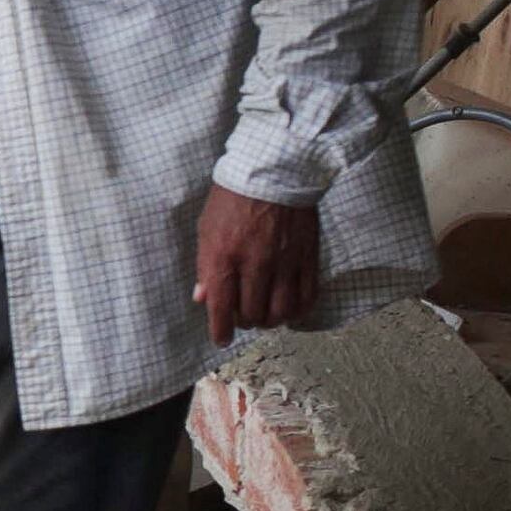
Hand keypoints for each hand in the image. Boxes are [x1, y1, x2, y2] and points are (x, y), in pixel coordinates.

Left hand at [194, 186, 322, 341]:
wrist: (274, 171)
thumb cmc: (233, 199)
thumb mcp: (206, 229)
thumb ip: (205, 267)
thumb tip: (202, 298)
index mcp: (224, 257)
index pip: (221, 308)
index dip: (220, 331)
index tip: (221, 339)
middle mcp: (255, 264)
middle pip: (252, 315)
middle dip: (245, 323)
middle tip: (242, 317)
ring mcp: (285, 262)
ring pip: (280, 312)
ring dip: (271, 321)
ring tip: (266, 314)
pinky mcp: (308, 258)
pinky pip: (307, 298)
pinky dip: (298, 311)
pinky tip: (291, 310)